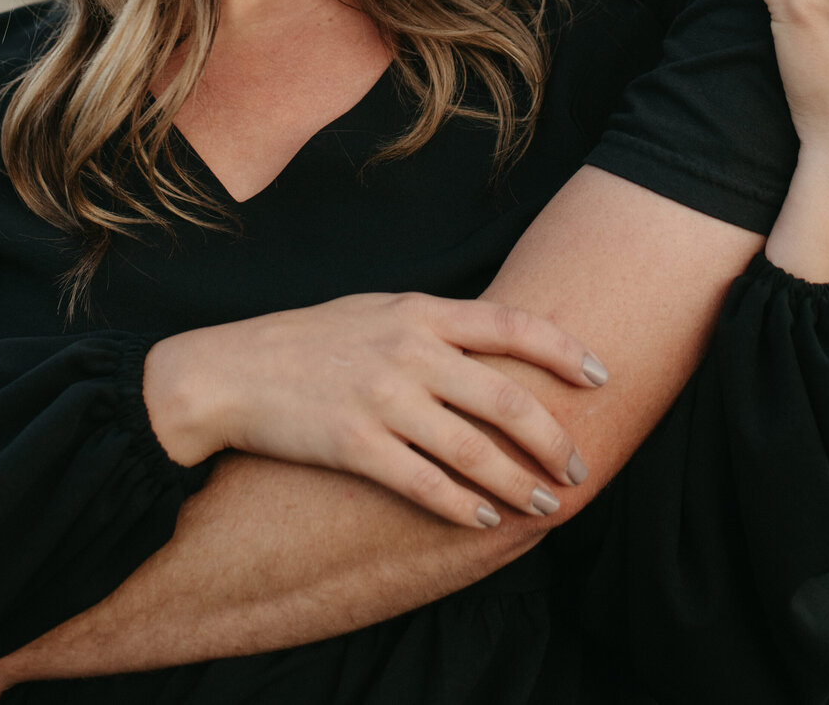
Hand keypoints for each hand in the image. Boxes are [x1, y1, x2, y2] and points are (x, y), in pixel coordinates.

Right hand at [144, 291, 608, 528]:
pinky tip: (480, 519)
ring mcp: (382, 398)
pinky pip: (423, 483)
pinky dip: (459, 505)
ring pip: (473, 448)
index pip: (511, 325)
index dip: (564, 351)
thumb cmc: (306, 340)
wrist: (227, 371)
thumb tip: (493, 342)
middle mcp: (407, 349)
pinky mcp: (354, 444)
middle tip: (575, 464)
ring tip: (543, 504)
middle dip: (551, 437)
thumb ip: (431, 323)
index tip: (601, 375)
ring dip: (515, 482)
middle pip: (505, 397)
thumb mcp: (374, 309)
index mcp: (418, 310)